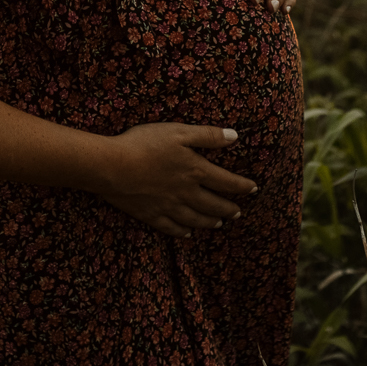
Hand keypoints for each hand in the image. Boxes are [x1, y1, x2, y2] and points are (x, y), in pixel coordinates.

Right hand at [91, 123, 256, 237]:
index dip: (242, 186)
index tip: (254, 189)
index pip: (226, 181)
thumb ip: (208, 135)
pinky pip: (170, 227)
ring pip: (195, 219)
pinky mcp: (150, 215)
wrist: (112, 166)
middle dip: (228, 209)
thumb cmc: (145, 144)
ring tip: (219, 224)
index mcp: (195, 170)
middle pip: (213, 204)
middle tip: (238, 213)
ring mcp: (168, 206)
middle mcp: (186, 193)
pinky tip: (187, 233)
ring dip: (209, 221)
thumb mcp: (179, 132)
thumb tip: (235, 136)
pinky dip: (181, 232)